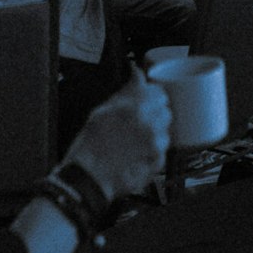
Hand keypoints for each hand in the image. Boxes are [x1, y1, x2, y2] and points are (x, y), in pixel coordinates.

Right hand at [62, 70, 170, 201]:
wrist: (87, 179)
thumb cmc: (88, 147)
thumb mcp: (100, 112)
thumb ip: (124, 92)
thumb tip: (136, 73)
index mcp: (135, 106)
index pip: (158, 92)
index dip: (151, 96)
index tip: (146, 100)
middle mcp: (150, 122)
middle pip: (165, 110)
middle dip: (154, 114)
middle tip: (138, 123)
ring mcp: (156, 143)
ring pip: (165, 130)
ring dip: (154, 134)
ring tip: (134, 142)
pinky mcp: (158, 161)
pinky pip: (162, 150)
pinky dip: (153, 151)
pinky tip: (136, 155)